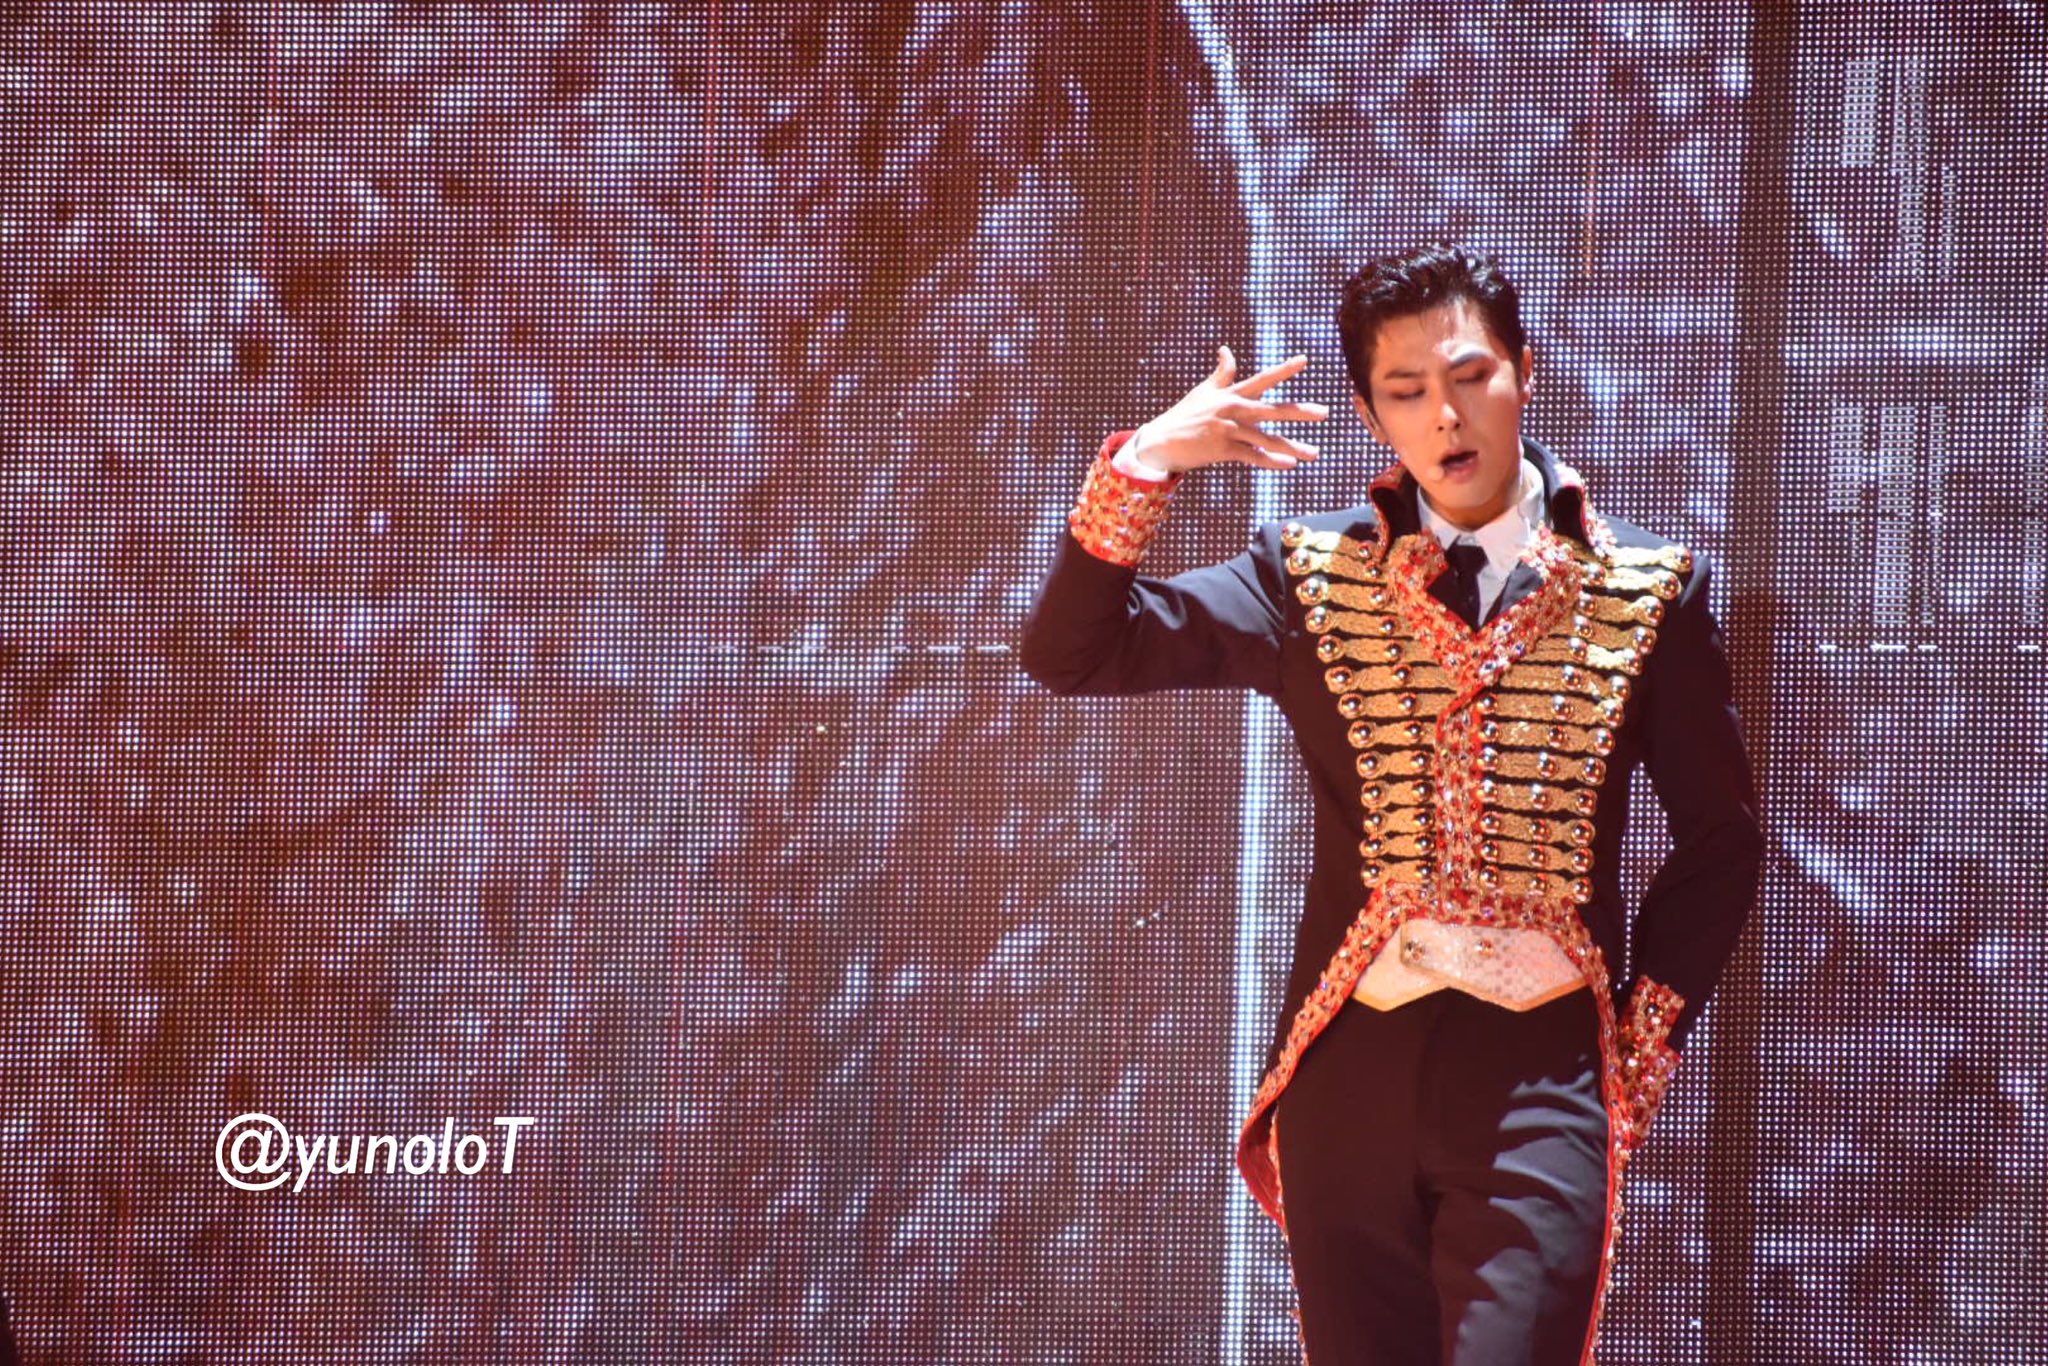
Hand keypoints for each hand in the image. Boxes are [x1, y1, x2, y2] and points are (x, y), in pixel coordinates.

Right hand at [1125, 347, 1327, 474]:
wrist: (1160, 442)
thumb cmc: (1184, 416)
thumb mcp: (1203, 391)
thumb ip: (1222, 373)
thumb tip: (1226, 349)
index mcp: (1230, 394)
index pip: (1262, 379)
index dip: (1283, 369)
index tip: (1304, 360)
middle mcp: (1232, 409)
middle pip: (1272, 409)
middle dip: (1299, 411)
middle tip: (1324, 412)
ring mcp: (1227, 429)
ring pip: (1266, 439)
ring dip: (1292, 446)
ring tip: (1314, 453)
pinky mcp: (1221, 449)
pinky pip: (1252, 456)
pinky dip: (1271, 461)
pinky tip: (1290, 465)